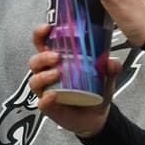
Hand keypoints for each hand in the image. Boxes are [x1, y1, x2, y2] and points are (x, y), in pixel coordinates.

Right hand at [28, 22, 120, 137]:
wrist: (96, 116)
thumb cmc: (94, 91)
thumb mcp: (105, 76)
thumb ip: (110, 68)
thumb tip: (110, 62)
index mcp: (56, 61)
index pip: (42, 43)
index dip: (40, 34)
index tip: (47, 27)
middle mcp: (47, 73)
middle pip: (34, 61)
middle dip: (42, 56)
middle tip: (57, 57)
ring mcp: (46, 90)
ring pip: (34, 80)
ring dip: (43, 76)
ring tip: (57, 74)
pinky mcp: (48, 106)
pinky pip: (41, 102)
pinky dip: (46, 98)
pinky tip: (54, 95)